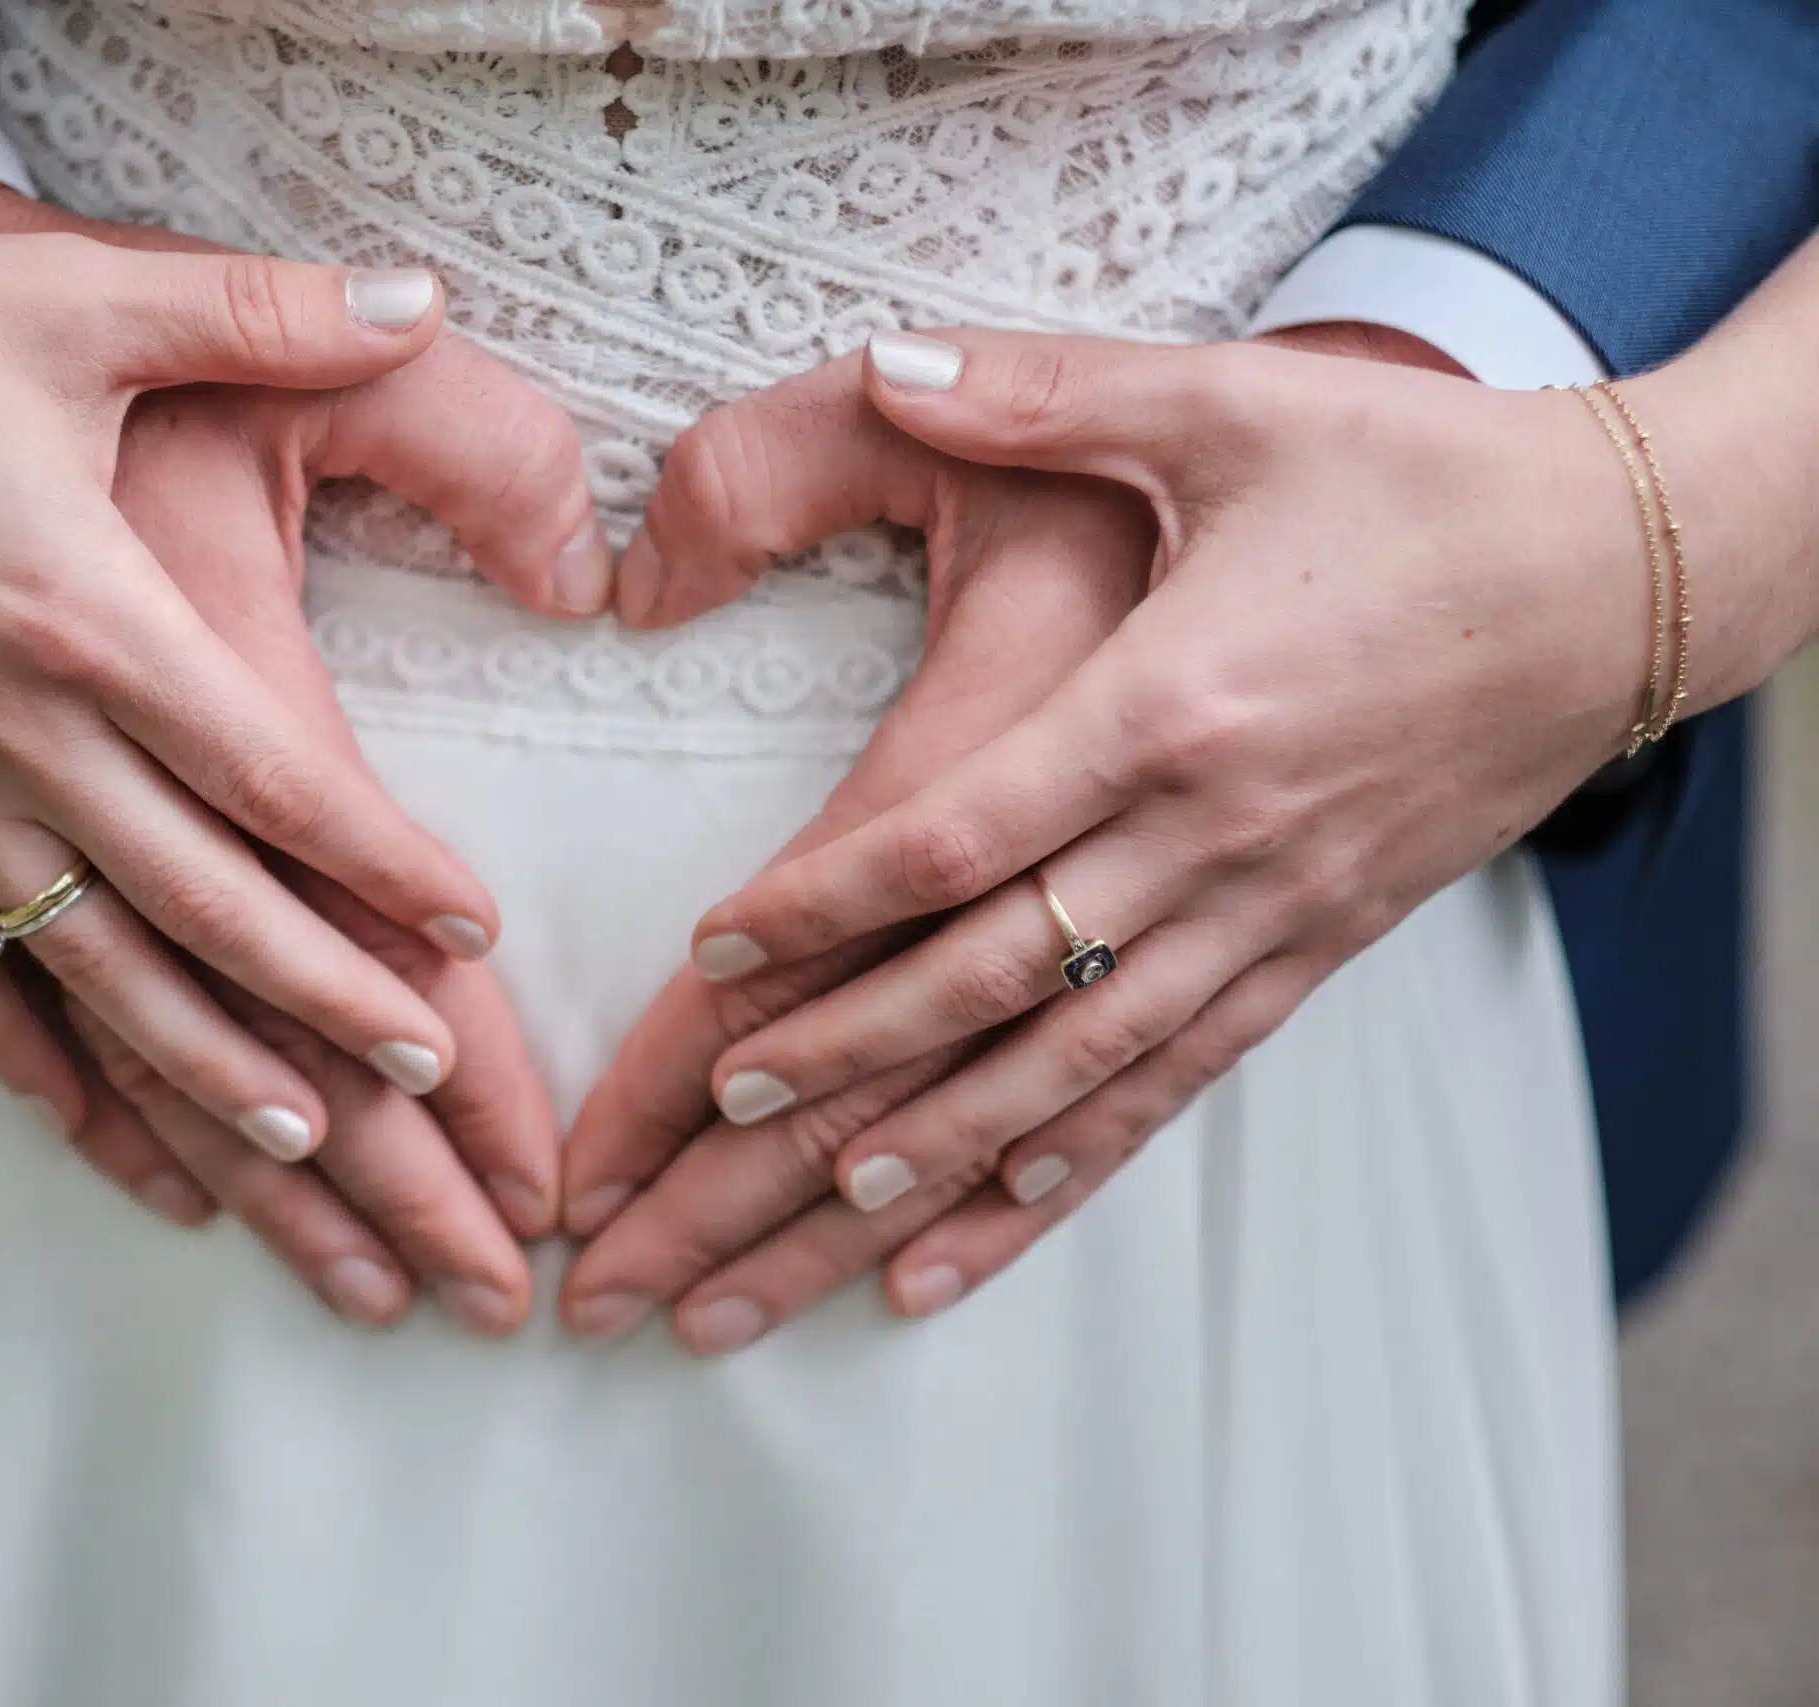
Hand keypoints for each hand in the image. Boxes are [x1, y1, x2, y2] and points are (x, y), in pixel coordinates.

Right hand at [0, 176, 573, 1331]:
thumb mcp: (66, 294)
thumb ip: (256, 308)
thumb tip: (418, 291)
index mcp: (82, 615)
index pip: (268, 777)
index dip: (380, 864)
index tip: (470, 937)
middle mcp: (11, 731)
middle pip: (200, 901)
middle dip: (323, 1000)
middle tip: (431, 1080)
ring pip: (88, 965)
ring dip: (197, 1065)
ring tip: (301, 1142)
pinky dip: (28, 1061)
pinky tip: (97, 1136)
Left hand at [597, 323, 1652, 1347]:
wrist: (1626, 571)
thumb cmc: (1423, 479)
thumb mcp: (1229, 406)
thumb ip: (1043, 389)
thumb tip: (885, 361)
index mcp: (1169, 706)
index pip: (957, 839)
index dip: (826, 905)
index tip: (718, 951)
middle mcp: (1215, 836)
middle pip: (998, 981)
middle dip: (849, 1054)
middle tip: (724, 1111)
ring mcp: (1273, 911)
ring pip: (1083, 1065)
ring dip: (947, 1144)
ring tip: (829, 1202)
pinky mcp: (1321, 949)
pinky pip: (1184, 1082)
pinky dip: (1079, 1162)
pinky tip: (992, 1219)